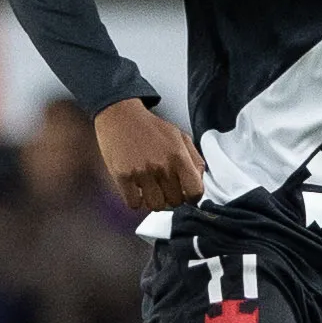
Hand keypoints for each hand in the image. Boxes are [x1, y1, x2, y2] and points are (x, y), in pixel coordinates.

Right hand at [93, 98, 205, 212]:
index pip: (195, 191)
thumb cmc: (151, 128)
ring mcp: (141, 172)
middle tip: (166, 188)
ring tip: (152, 189)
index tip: (188, 195)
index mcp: (178, 156)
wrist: (121, 116)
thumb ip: (195, 160)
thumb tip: (200, 181)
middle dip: (173, 197)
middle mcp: (161, 166)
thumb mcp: (180, 137)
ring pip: (155, 206)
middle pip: (175, 202)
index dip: (194, 197)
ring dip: (155, 201)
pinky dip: (136, 201)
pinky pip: (133, 204)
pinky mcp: (122, 176)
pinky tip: (137, 189)